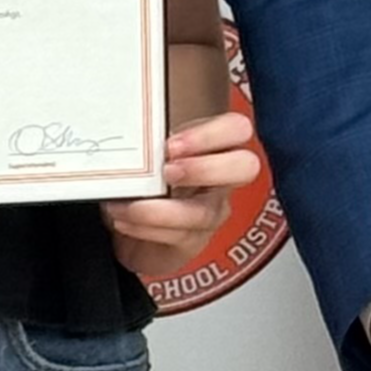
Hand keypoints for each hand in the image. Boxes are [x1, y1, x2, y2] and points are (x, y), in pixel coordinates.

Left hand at [102, 110, 258, 275]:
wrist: (131, 233)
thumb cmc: (143, 184)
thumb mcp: (145, 156)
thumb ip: (147, 143)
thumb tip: (124, 131)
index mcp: (212, 146)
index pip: (236, 129)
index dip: (211, 134)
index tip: (171, 144)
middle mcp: (220, 179)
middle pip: (245, 167)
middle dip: (206, 168)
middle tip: (167, 171)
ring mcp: (211, 211)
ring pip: (204, 212)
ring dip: (161, 209)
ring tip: (128, 204)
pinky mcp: (194, 241)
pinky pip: (178, 236)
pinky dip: (145, 227)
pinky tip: (124, 219)